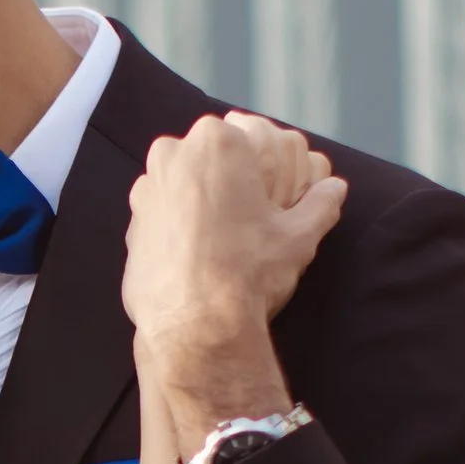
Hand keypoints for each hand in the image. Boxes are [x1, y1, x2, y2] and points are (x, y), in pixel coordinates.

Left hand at [123, 114, 346, 436]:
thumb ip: (320, 204)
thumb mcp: (299, 236)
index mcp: (215, 141)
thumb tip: (335, 188)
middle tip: (249, 219)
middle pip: (209, 160)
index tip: (269, 195)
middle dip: (227, 183)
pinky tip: (199, 259)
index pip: (245, 137)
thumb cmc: (249, 271)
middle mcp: (171, 155)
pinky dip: (179, 232)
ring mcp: (144, 190)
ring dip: (200, 206)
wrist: (194, 326)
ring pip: (182, 187)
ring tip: (225, 243)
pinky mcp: (129, 226)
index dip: (261, 168)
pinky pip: (162, 219)